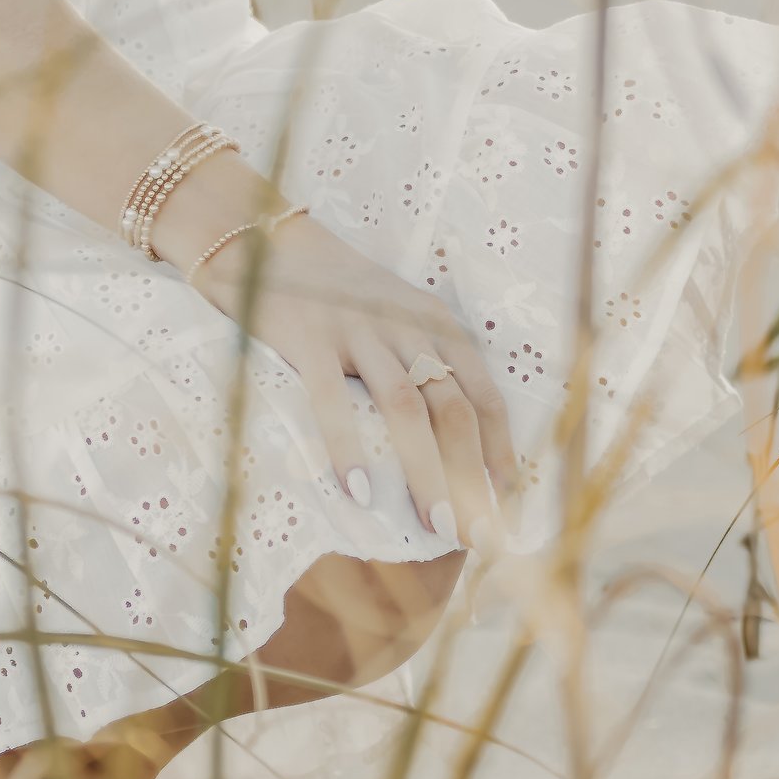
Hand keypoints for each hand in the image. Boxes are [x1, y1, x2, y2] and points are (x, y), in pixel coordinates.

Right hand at [178, 207, 520, 546]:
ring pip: (404, 406)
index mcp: (436, 322)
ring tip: (435, 526)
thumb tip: (456, 451)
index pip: (484, 392)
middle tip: (479, 535)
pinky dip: (349, 447)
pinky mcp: (309, 338)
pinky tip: (359, 492)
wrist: (270, 244)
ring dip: (426, 471)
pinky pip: (332, 399)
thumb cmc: (340, 299)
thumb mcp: (397, 319)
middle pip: (452, 406)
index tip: (508, 501)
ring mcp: (357, 329)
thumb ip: (425, 365)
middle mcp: (405, 324)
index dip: (501, 449)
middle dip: (470, 475)